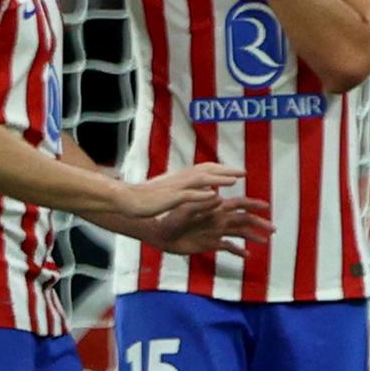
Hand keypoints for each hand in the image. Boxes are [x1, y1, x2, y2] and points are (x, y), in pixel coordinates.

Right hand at [118, 163, 242, 216]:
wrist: (125, 201)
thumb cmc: (145, 199)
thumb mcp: (168, 193)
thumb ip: (185, 190)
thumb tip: (203, 189)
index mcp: (179, 178)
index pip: (204, 169)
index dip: (221, 169)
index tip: (237, 172)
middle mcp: (179, 179)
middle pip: (206, 170)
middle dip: (226, 170)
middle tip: (243, 172)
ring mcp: (174, 188)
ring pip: (200, 180)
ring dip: (218, 179)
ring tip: (235, 180)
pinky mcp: (168, 198)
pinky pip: (188, 196)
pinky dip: (201, 195)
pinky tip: (214, 196)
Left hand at [143, 195, 273, 256]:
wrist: (160, 233)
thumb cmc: (170, 219)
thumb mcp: (185, 210)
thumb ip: (201, 203)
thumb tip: (220, 196)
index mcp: (216, 209)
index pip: (239, 205)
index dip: (253, 205)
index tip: (267, 207)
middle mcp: (219, 219)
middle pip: (244, 220)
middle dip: (260, 223)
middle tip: (274, 229)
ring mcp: (216, 232)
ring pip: (240, 233)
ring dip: (253, 236)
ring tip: (266, 241)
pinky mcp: (210, 244)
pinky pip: (228, 247)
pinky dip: (238, 251)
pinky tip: (247, 256)